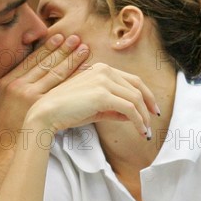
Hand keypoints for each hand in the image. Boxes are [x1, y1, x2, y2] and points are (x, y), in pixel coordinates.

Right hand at [0, 34, 89, 132]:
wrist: (8, 147)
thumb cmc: (11, 124)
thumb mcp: (8, 98)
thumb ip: (22, 83)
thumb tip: (42, 70)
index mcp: (9, 81)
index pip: (31, 60)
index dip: (47, 47)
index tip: (60, 36)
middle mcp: (19, 86)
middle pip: (45, 64)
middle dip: (63, 50)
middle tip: (77, 38)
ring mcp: (30, 97)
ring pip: (54, 74)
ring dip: (71, 60)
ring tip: (84, 50)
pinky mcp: (41, 108)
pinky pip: (62, 90)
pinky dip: (75, 78)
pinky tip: (86, 71)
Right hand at [26, 63, 157, 137]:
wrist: (47, 113)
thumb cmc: (66, 111)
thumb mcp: (94, 108)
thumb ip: (113, 109)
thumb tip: (132, 115)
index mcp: (101, 69)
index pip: (132, 80)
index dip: (146, 94)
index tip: (151, 109)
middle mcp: (104, 70)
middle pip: (137, 87)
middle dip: (149, 105)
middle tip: (153, 119)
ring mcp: (103, 81)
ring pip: (135, 99)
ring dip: (144, 117)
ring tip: (145, 132)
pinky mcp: (102, 95)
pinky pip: (129, 109)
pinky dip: (138, 121)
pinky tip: (139, 131)